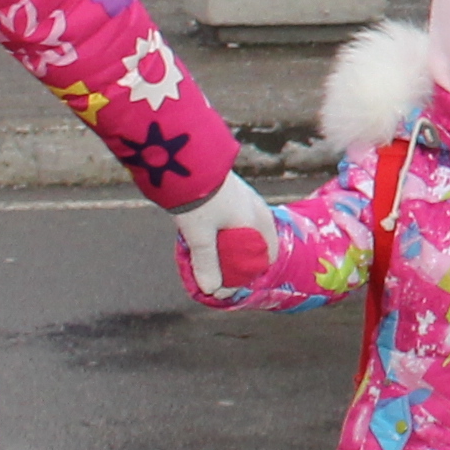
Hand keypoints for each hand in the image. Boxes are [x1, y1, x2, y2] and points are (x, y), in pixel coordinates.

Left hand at [170, 172, 273, 303]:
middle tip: (223, 276)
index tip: (227, 289)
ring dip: (236, 248)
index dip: (247, 276)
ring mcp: (247, 199)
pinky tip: (214, 237)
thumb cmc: (198, 199)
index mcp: (255, 222)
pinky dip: (231, 234)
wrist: (186, 160)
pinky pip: (240, 221)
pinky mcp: (235, 192)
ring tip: (216, 258)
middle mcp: (257, 210)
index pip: (264, 257)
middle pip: (259, 245)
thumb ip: (206, 262)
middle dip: (243, 263)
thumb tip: (211, 290)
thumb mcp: (199, 235)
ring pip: (249, 232)